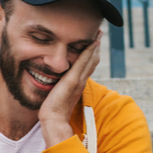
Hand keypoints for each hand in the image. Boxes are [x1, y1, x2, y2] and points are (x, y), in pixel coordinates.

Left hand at [38, 30, 101, 147]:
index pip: (88, 65)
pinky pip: (83, 63)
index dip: (92, 53)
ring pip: (91, 59)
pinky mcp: (73, 80)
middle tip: (99, 32)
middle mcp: (81, 80)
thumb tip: (57, 83)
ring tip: (98, 33)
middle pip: (92, 60)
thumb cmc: (53, 110)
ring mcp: (79, 80)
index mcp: (78, 83)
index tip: (94, 42)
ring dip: (95, 45)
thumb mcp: (58, 95)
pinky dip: (89, 52)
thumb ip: (61, 88)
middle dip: (96, 46)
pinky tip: (93, 42)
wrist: (53, 119)